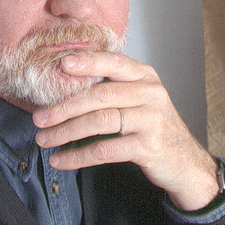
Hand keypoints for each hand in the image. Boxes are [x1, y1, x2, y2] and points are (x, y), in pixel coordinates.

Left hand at [32, 51, 219, 210]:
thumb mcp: (142, 100)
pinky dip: (78, 156)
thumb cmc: (154, 128)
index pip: (114, 63)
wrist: (186, 163)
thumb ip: (114, 88)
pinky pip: (105, 150)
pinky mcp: (148, 146)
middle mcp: (151, 94)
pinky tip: (61, 160)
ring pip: (99, 122)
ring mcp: (151, 120)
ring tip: (45, 140)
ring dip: (66, 132)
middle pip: (100, 95)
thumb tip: (66, 83)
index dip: (88, 61)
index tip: (62, 63)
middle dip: (64, 107)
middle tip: (39, 118)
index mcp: (146, 77)